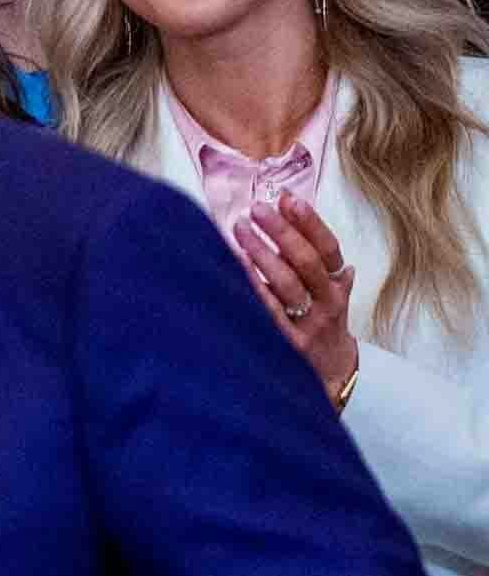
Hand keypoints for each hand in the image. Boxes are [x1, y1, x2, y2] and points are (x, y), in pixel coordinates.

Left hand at [235, 195, 362, 394]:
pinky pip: (269, 312)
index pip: (327, 248)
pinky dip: (254, 288)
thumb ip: (322, 265)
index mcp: (337, 286)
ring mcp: (309, 324)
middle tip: (256, 209)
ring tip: (240, 230)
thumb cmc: (321, 327)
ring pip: (287, 283)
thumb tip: (303, 214)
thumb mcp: (330, 296)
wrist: (331, 377)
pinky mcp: (288, 345)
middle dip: (281, 231)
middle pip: (306, 260)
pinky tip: (237, 268)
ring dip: (263, 253)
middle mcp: (327, 303)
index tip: (288, 198)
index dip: (309, 222)